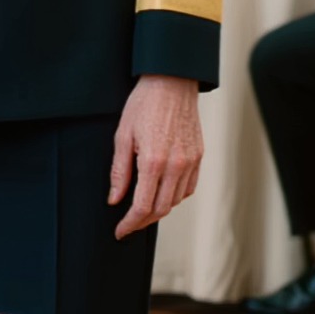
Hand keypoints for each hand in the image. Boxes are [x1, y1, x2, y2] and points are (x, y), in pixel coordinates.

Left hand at [109, 74, 203, 237]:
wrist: (171, 82)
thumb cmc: (144, 104)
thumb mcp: (122, 136)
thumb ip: (120, 172)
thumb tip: (115, 199)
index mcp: (154, 161)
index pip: (143, 206)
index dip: (130, 223)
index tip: (120, 231)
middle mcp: (176, 165)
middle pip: (161, 209)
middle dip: (142, 222)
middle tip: (128, 225)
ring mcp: (191, 162)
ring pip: (175, 201)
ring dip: (158, 210)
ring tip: (142, 209)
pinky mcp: (199, 156)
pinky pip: (188, 188)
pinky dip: (174, 197)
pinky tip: (161, 193)